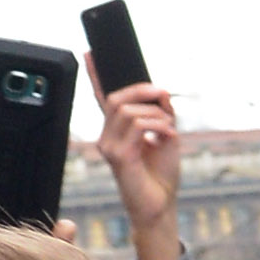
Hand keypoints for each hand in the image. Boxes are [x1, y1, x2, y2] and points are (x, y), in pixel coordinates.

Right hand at [96, 78, 183, 259]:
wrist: (161, 206)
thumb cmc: (161, 176)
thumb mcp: (166, 135)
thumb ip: (162, 112)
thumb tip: (160, 92)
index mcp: (117, 131)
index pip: (102, 98)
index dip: (95, 75)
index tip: (91, 53)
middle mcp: (108, 137)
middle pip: (115, 98)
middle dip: (142, 90)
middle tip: (163, 96)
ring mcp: (109, 147)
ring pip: (127, 110)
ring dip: (155, 114)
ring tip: (168, 128)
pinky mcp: (117, 156)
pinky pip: (137, 125)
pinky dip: (157, 125)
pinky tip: (167, 136)